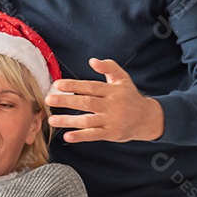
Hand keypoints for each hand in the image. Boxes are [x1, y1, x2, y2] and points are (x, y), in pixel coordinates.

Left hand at [45, 58, 164, 142]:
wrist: (147, 118)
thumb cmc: (131, 97)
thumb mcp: (123, 79)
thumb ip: (108, 67)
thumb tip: (92, 60)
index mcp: (112, 90)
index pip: (90, 87)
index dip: (73, 85)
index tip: (57, 85)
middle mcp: (111, 105)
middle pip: (86, 102)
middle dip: (66, 101)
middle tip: (48, 100)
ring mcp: (111, 120)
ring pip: (87, 120)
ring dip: (68, 121)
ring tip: (52, 120)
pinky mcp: (111, 134)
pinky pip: (94, 135)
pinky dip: (81, 136)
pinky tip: (67, 136)